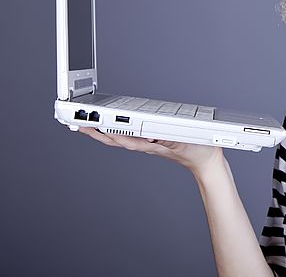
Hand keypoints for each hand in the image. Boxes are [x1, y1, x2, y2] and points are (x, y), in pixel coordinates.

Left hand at [79, 127, 225, 178]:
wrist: (207, 163)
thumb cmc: (198, 152)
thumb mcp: (184, 142)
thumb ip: (167, 137)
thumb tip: (148, 133)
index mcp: (150, 144)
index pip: (121, 137)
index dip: (104, 129)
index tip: (88, 123)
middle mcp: (146, 144)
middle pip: (115, 138)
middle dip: (96, 131)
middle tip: (78, 123)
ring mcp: (149, 143)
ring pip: (121, 137)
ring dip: (104, 131)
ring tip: (89, 125)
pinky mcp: (154, 141)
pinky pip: (131, 136)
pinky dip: (118, 130)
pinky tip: (115, 127)